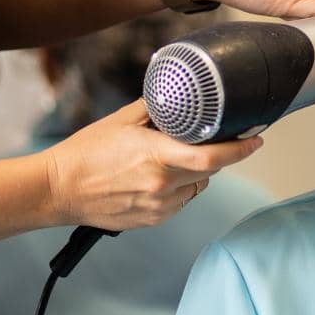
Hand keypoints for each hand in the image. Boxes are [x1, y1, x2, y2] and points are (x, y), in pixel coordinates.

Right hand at [43, 100, 261, 230]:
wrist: (59, 189)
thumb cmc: (85, 153)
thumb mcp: (121, 120)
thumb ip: (154, 108)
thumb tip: (176, 94)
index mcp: (156, 156)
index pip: (212, 158)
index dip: (240, 150)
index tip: (256, 140)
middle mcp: (161, 185)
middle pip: (209, 171)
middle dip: (217, 155)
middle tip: (215, 139)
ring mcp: (157, 206)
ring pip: (196, 187)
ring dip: (197, 172)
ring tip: (173, 157)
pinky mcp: (152, 220)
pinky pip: (179, 202)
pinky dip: (179, 188)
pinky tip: (159, 176)